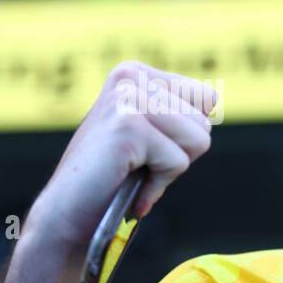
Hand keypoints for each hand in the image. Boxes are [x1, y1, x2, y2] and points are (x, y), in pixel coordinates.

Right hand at [27, 61, 215, 253]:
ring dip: (169, 168)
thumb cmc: (112, 175)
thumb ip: (178, 112)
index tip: (150, 146)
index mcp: (136, 73)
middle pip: (204, 123)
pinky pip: (178, 162)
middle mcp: (130, 77)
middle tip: (138, 163)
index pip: (207, 99)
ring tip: (132, 170)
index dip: (187, 134)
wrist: (67, 209)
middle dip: (180, 153)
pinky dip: (158, 183)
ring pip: (198, 141)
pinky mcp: (128, 126)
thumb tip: (215, 99)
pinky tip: (128, 183)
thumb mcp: (151, 133)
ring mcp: (128, 98)